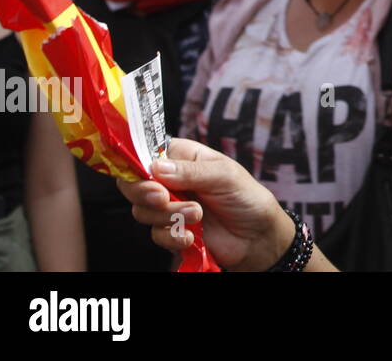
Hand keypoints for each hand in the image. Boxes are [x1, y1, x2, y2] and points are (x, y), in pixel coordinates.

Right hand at [116, 138, 293, 270]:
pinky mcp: (171, 231)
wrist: (257, 235)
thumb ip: (190, 171)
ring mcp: (170, 206)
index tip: (150, 178)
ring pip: (143, 211)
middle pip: (135, 184)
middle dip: (146, 194)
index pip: (146, 154)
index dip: (138, 165)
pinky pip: (156, 235)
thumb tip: (156, 167)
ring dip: (168, 215)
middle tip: (164, 198)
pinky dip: (171, 237)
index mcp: (182, 157)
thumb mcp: (224, 175)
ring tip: (198, 215)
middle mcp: (171, 181)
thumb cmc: (246, 196)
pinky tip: (191, 237)